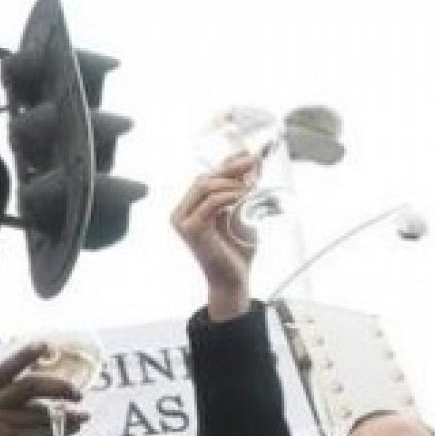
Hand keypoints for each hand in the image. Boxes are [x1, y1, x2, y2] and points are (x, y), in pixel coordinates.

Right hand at [0, 343, 84, 435]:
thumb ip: (11, 406)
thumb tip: (49, 396)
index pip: (6, 369)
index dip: (26, 355)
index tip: (47, 346)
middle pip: (30, 385)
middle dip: (58, 387)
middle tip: (77, 394)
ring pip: (42, 413)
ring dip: (67, 415)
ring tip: (81, 417)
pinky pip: (45, 431)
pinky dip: (64, 429)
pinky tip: (74, 428)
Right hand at [171, 154, 257, 321]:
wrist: (233, 279)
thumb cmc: (235, 250)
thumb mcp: (240, 211)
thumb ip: (241, 187)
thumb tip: (250, 158)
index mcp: (188, 209)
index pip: (205, 177)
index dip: (227, 164)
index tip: (249, 156)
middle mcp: (180, 213)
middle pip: (204, 178)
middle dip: (230, 168)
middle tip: (253, 162)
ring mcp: (182, 221)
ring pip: (205, 185)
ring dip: (232, 182)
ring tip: (251, 187)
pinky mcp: (191, 228)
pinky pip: (212, 201)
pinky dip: (230, 195)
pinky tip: (244, 196)